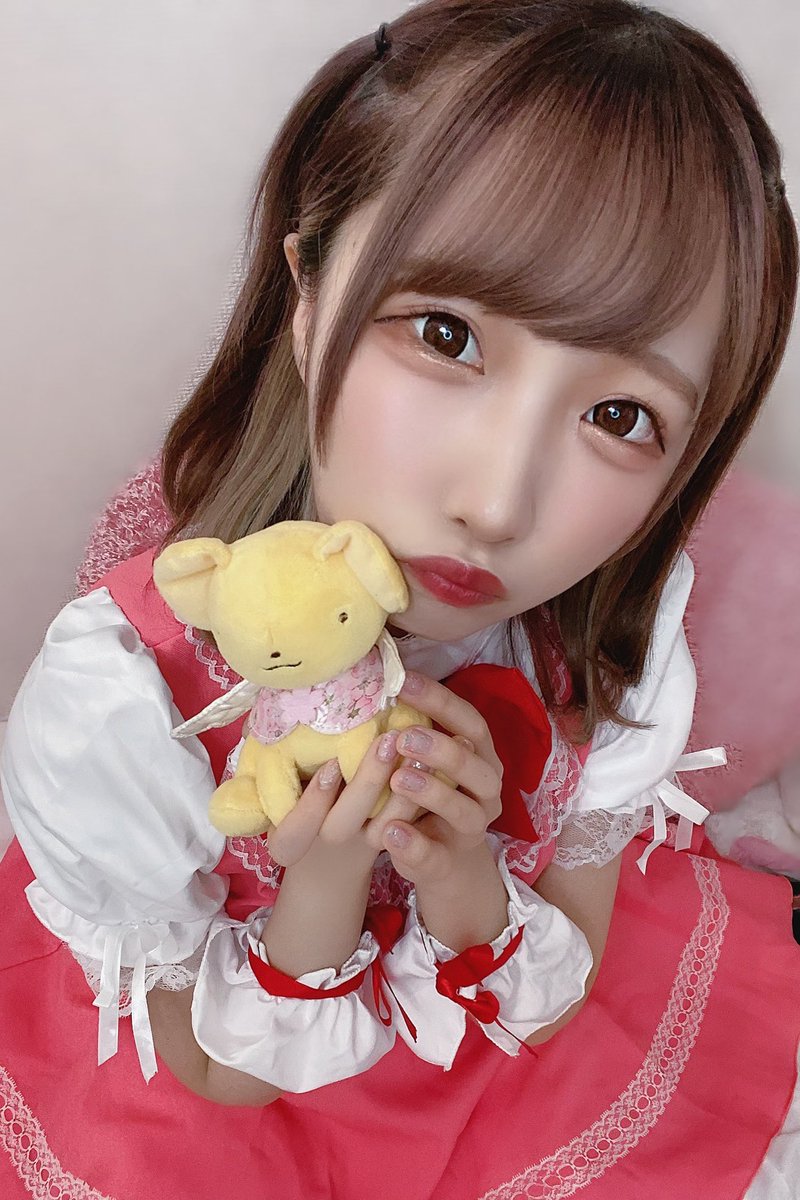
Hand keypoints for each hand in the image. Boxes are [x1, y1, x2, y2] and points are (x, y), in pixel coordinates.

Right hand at [266, 730, 425, 872]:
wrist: (330, 867)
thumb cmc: (294, 811)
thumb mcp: (271, 798)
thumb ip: (263, 768)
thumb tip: (249, 725)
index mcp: (290, 839)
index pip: (295, 828)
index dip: (313, 801)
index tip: (330, 767)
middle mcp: (327, 843)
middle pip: (345, 823)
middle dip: (366, 782)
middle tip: (386, 742)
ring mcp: (363, 844)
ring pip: (385, 825)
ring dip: (403, 788)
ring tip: (418, 749)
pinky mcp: (392, 838)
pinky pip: (410, 822)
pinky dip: (423, 792)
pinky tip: (433, 760)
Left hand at [367, 671, 504, 888]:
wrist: (445, 862)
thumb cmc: (431, 795)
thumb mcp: (428, 762)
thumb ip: (416, 731)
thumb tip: (383, 682)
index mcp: (481, 758)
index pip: (470, 722)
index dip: (441, 701)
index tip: (403, 682)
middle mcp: (485, 791)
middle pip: (476, 766)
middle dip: (442, 749)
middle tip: (404, 736)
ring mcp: (471, 830)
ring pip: (464, 811)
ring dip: (432, 791)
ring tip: (397, 778)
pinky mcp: (447, 863)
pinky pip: (435, 855)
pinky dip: (413, 844)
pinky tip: (390, 831)